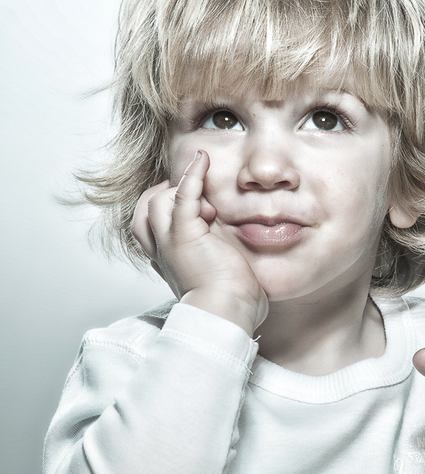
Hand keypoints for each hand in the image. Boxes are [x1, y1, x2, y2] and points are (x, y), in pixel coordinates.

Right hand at [131, 150, 268, 335]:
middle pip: (145, 209)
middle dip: (168, 196)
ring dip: (183, 194)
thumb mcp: (216, 267)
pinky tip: (203, 159)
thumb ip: (213, 246)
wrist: (229, 313)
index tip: (194, 207)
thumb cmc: (230, 300)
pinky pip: (182, 195)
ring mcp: (169, 241)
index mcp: (166, 259)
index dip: (166, 209)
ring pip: (158, 200)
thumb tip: (227, 231)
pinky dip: (192, 175)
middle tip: (197, 201)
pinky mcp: (184, 235)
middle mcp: (161, 250)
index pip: (149, 224)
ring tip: (210, 208)